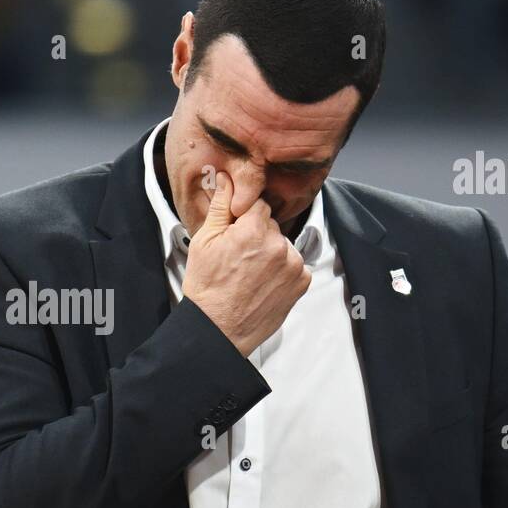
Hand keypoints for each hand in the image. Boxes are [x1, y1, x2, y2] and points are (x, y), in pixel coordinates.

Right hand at [181, 172, 311, 356]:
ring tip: (250, 274)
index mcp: (253, 229)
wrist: (218, 329)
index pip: (258, 205)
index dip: (244, 218)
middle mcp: (278, 244)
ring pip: (283, 245)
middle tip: (238, 258)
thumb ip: (221, 206)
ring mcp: (293, 264)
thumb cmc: (207, 287)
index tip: (235, 233)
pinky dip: (282, 271)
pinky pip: (294, 264)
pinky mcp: (302, 282)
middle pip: (271, 225)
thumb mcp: (205, 241)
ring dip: (271, 253)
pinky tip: (263, 283)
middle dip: (258, 235)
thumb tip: (226, 178)